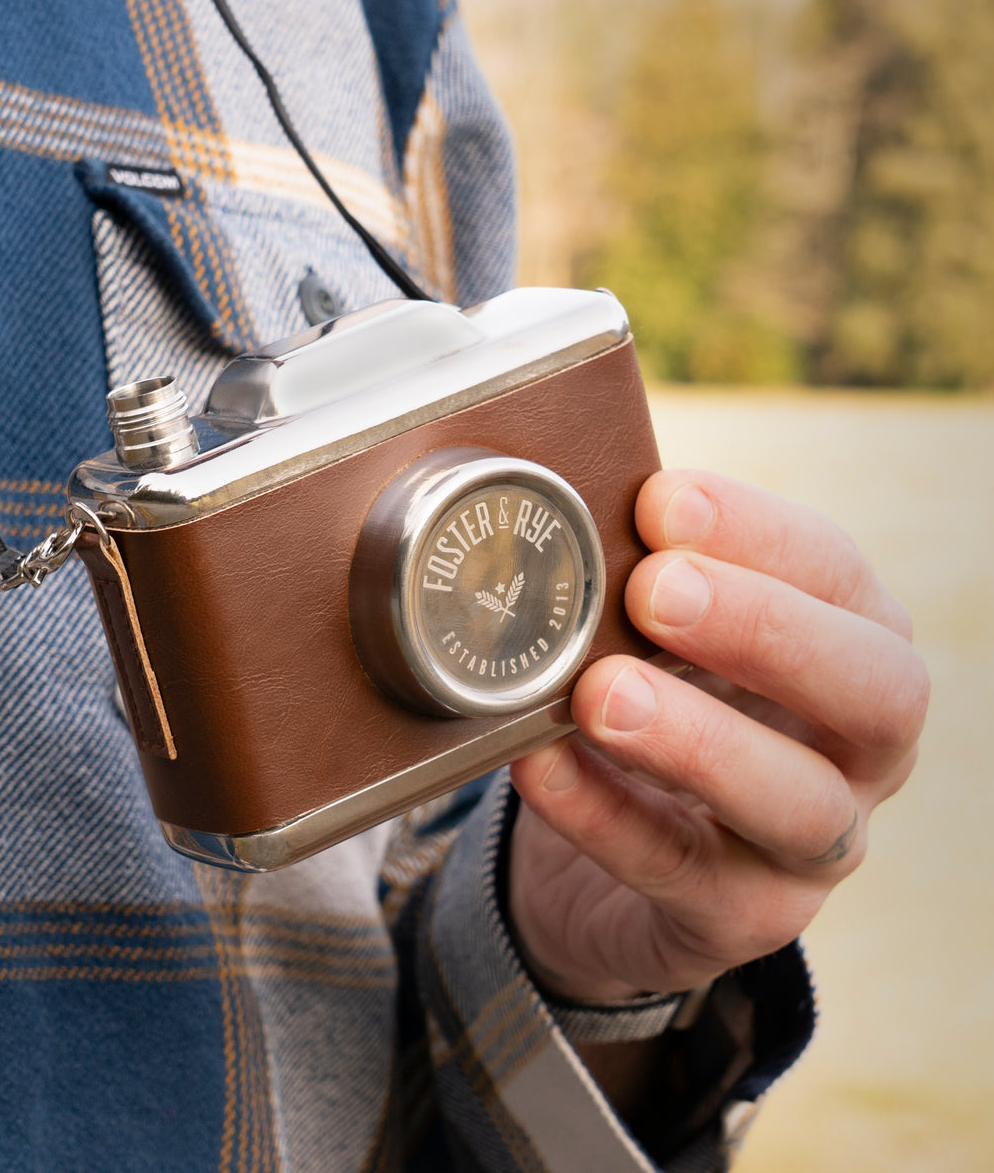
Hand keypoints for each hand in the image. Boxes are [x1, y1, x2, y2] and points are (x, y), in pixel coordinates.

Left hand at [508, 469, 928, 1004]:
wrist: (616, 855)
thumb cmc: (657, 704)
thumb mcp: (666, 635)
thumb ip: (641, 576)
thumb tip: (569, 498)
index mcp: (852, 648)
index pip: (839, 578)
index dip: (759, 534)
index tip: (661, 502)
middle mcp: (862, 750)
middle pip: (879, 691)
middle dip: (766, 629)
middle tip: (655, 590)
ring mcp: (812, 848)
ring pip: (801, 805)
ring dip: (699, 738)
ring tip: (601, 693)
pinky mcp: (742, 918)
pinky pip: (681, 874)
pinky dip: (603, 814)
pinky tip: (537, 764)